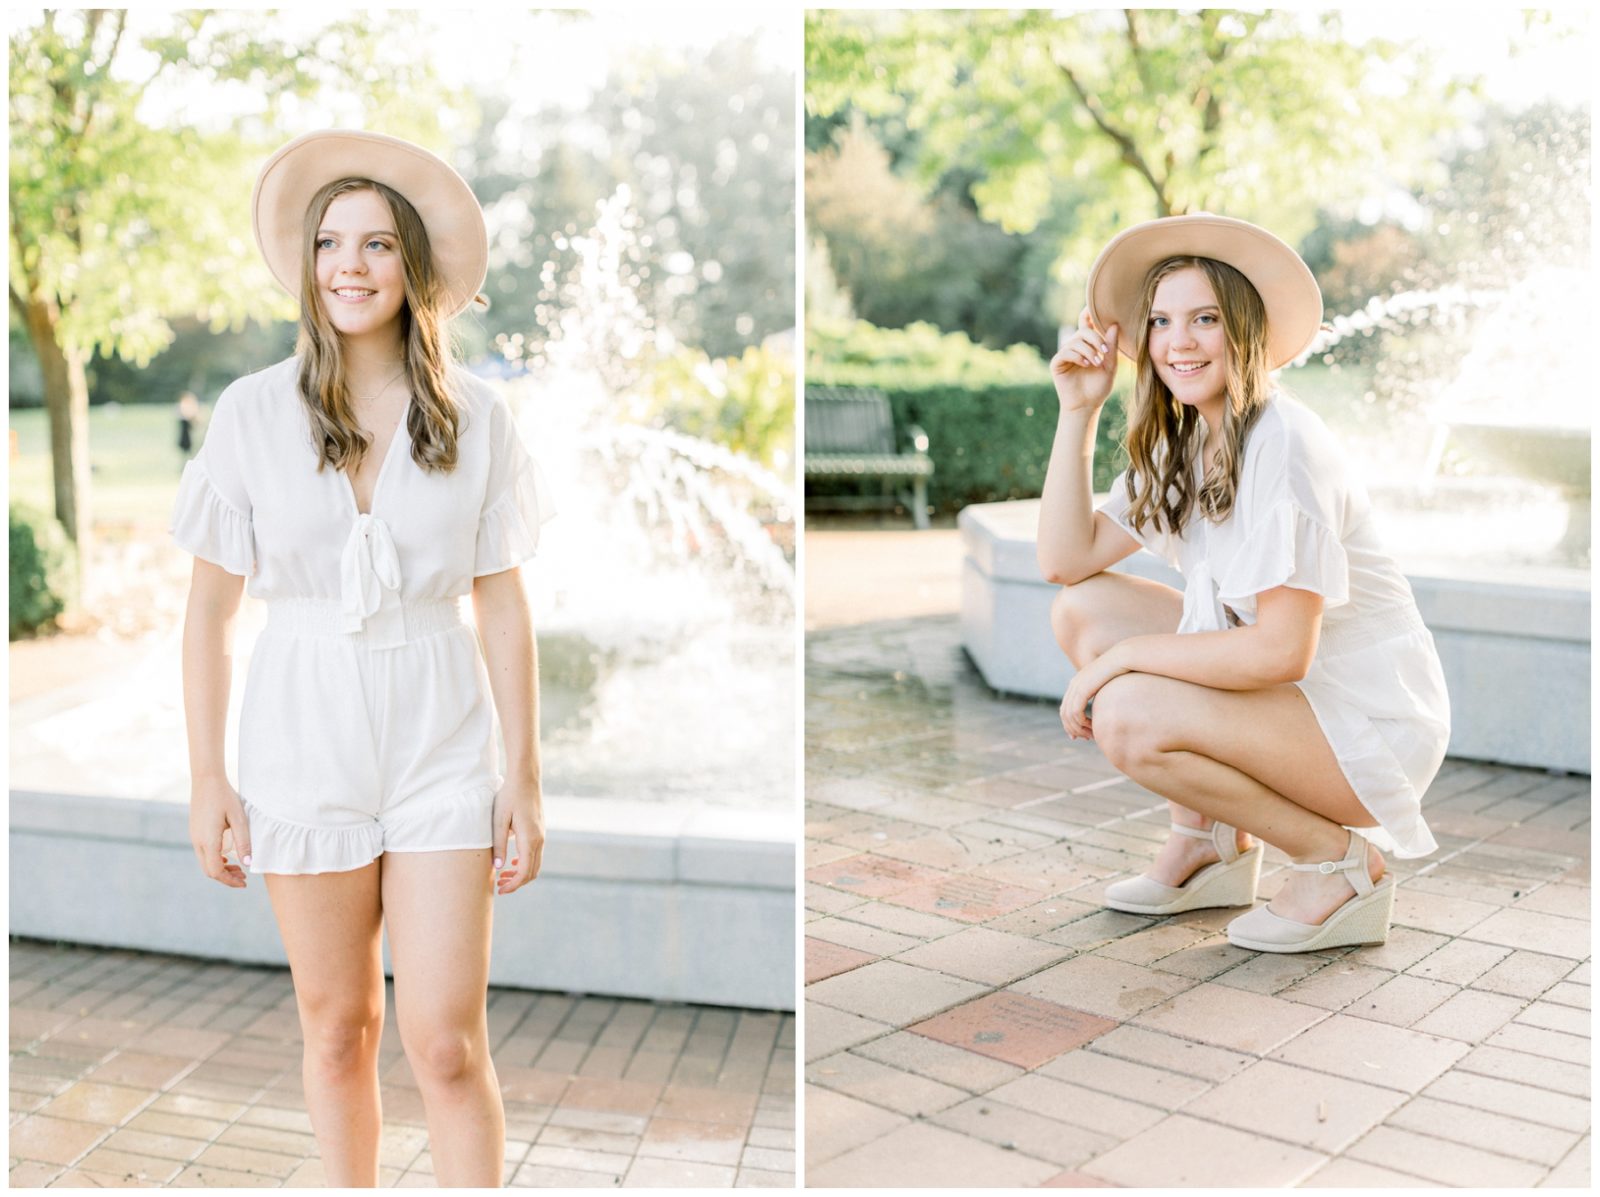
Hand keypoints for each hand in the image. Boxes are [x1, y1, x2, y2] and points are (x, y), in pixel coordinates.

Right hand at [189, 775, 250, 887]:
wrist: (206, 781)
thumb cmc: (225, 797)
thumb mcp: (239, 819)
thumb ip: (244, 841)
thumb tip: (248, 864)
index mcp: (208, 841)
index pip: (215, 871)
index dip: (229, 880)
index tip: (244, 882)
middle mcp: (197, 842)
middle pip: (209, 870)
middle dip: (226, 877)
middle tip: (244, 878)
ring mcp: (194, 837)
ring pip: (205, 863)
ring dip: (221, 869)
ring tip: (239, 869)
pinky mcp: (195, 832)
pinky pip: (203, 853)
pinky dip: (215, 860)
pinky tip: (227, 857)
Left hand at [491, 776, 544, 895]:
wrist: (526, 779)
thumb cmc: (509, 797)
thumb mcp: (499, 820)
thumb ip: (499, 845)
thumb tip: (498, 867)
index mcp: (530, 839)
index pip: (525, 872)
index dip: (513, 884)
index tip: (500, 889)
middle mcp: (539, 840)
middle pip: (532, 872)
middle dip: (517, 883)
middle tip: (499, 886)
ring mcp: (542, 836)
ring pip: (535, 864)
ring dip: (521, 874)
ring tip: (503, 876)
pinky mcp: (540, 831)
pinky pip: (536, 854)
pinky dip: (526, 863)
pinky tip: (513, 862)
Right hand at [1050, 308, 1119, 412]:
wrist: (1087, 405)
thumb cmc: (1099, 387)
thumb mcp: (1110, 365)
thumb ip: (1111, 345)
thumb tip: (1114, 324)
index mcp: (1088, 345)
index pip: (1087, 323)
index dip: (1089, 313)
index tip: (1096, 307)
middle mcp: (1075, 346)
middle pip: (1083, 331)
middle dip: (1095, 338)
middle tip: (1105, 351)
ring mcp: (1065, 354)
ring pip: (1075, 341)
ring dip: (1089, 350)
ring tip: (1096, 363)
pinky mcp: (1057, 363)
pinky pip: (1066, 352)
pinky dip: (1078, 356)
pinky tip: (1086, 364)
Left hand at [1060, 649, 1127, 740]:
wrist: (1122, 658)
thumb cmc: (1120, 670)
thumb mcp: (1108, 686)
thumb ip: (1102, 695)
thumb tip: (1104, 707)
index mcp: (1078, 683)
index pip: (1066, 707)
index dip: (1070, 724)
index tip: (1078, 736)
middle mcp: (1074, 684)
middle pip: (1064, 713)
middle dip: (1072, 729)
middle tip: (1085, 738)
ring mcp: (1077, 686)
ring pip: (1069, 715)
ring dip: (1078, 729)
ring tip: (1091, 736)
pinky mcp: (1082, 689)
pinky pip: (1076, 712)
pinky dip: (1082, 723)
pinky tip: (1092, 727)